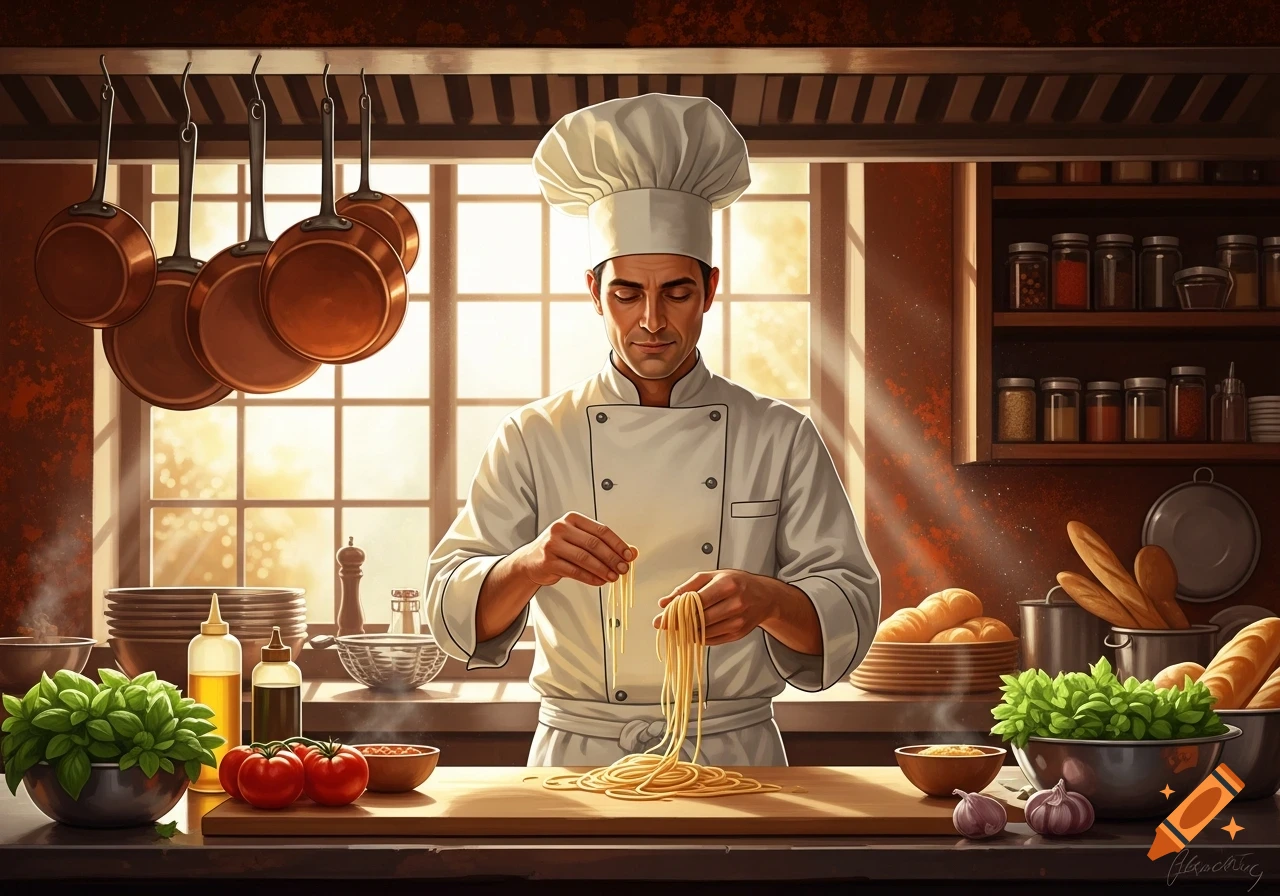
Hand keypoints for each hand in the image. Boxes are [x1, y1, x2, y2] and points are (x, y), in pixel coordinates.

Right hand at [513, 512, 634, 588]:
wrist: (531, 561)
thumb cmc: (559, 549)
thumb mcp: (581, 541)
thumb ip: (605, 545)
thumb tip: (631, 552)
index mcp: (572, 519)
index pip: (601, 530)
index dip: (618, 543)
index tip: (628, 555)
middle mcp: (561, 528)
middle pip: (594, 544)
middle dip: (612, 558)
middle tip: (623, 569)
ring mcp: (553, 544)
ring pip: (584, 558)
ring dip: (603, 569)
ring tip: (613, 577)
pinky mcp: (548, 561)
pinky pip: (574, 571)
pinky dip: (590, 577)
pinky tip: (599, 581)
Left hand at [652, 570, 775, 645]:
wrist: (764, 596)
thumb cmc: (737, 583)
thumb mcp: (712, 576)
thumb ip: (687, 588)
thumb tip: (664, 602)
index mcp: (727, 585)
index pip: (696, 602)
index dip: (675, 612)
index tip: (660, 619)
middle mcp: (735, 604)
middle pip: (699, 619)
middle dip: (678, 624)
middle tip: (664, 625)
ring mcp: (738, 621)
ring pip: (704, 632)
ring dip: (688, 632)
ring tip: (678, 627)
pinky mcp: (738, 634)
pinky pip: (712, 640)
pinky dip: (699, 637)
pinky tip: (694, 631)